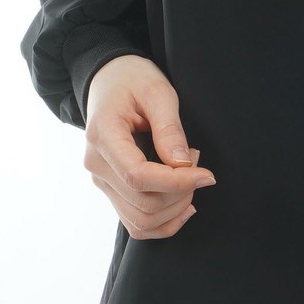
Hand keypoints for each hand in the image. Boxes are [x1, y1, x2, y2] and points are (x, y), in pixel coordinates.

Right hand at [83, 54, 216, 239]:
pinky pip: (137, 223)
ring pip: (141, 221)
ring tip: (189, 174)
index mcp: (103, 136)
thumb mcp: (158, 92)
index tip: (207, 174)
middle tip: (197, 160)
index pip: (138, 176)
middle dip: (182, 191)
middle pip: (143, 203)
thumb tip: (182, 165)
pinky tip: (185, 203)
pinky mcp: (112, 190)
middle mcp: (96, 165)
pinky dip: (165, 222)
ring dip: (176, 207)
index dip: (177, 182)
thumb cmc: (134, 80)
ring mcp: (102, 181)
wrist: (110, 80)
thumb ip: (169, 128)